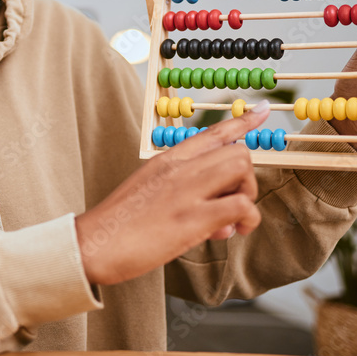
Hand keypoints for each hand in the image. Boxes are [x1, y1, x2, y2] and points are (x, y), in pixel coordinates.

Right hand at [75, 104, 270, 285]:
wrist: (93, 244)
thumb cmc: (119, 225)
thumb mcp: (149, 193)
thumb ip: (186, 197)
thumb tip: (222, 218)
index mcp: (168, 160)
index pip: (212, 131)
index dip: (242, 121)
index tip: (263, 111)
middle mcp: (179, 168)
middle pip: (237, 149)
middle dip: (246, 178)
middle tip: (232, 203)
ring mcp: (187, 191)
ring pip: (242, 169)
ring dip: (248, 195)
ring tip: (232, 221)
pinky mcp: (193, 218)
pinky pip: (241, 206)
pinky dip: (247, 220)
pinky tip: (231, 232)